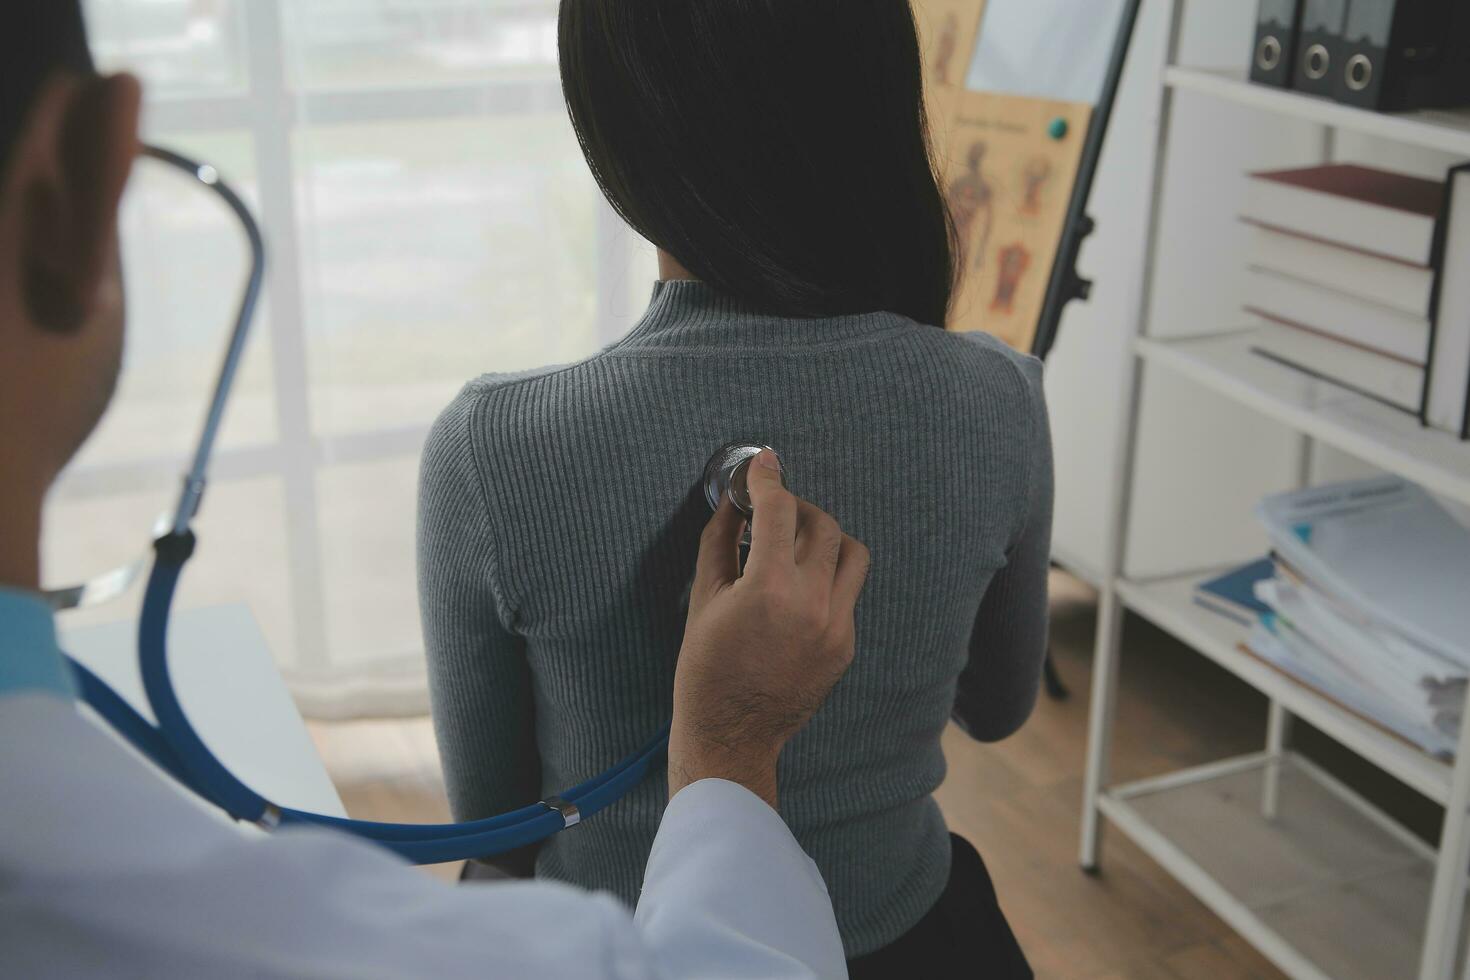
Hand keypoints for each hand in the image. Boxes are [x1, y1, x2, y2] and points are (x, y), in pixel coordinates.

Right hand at [669, 450, 869, 808]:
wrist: (731, 735)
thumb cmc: (705, 670)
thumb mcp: (702, 600)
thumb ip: (720, 543)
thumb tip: (733, 504)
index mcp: (770, 589)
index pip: (779, 510)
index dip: (768, 479)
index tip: (764, 464)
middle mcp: (813, 604)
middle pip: (823, 525)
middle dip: (796, 508)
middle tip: (772, 511)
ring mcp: (836, 627)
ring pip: (852, 554)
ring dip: (825, 538)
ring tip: (794, 545)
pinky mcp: (846, 646)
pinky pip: (847, 593)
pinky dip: (825, 578)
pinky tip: (795, 590)